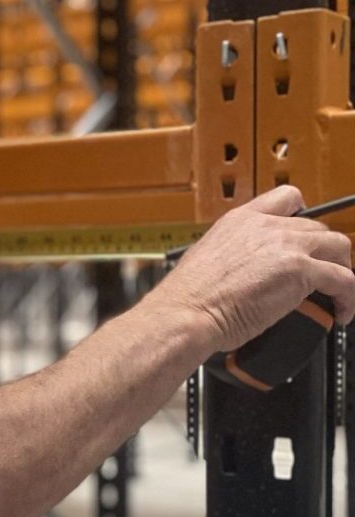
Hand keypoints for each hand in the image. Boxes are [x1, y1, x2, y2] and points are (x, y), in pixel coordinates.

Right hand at [147, 185, 354, 351]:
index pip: (288, 198)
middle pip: (318, 227)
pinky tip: (343, 311)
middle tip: (322, 273)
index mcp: (240, 220)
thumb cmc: (189, 297)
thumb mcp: (207, 258)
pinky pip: (344, 279)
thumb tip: (246, 270)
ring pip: (338, 246)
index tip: (304, 234)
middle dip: (324, 251)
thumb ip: (233, 254)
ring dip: (342, 268)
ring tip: (337, 291)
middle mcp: (266, 226)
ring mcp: (287, 246)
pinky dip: (349, 297)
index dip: (304, 215)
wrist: (186, 312)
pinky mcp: (301, 271)